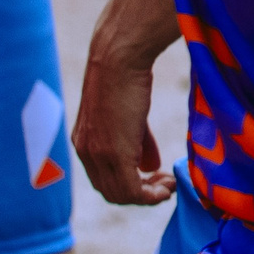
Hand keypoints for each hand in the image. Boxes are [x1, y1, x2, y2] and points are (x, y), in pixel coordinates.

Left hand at [73, 41, 173, 206]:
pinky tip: (167, 186)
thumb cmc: (127, 75)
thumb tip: (151, 166)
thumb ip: (137, 140)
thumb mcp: (129, 112)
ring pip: (122, 195)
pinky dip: (150, 196)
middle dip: (140, 194)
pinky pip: (132, 191)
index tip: (155, 178)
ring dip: (148, 196)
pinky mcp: (115, 154)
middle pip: (111, 192)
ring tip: (169, 185)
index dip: (129, 184)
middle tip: (166, 185)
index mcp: (84, 141)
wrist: (119, 57)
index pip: (103, 178)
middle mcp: (86, 152)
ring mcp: (98, 155)